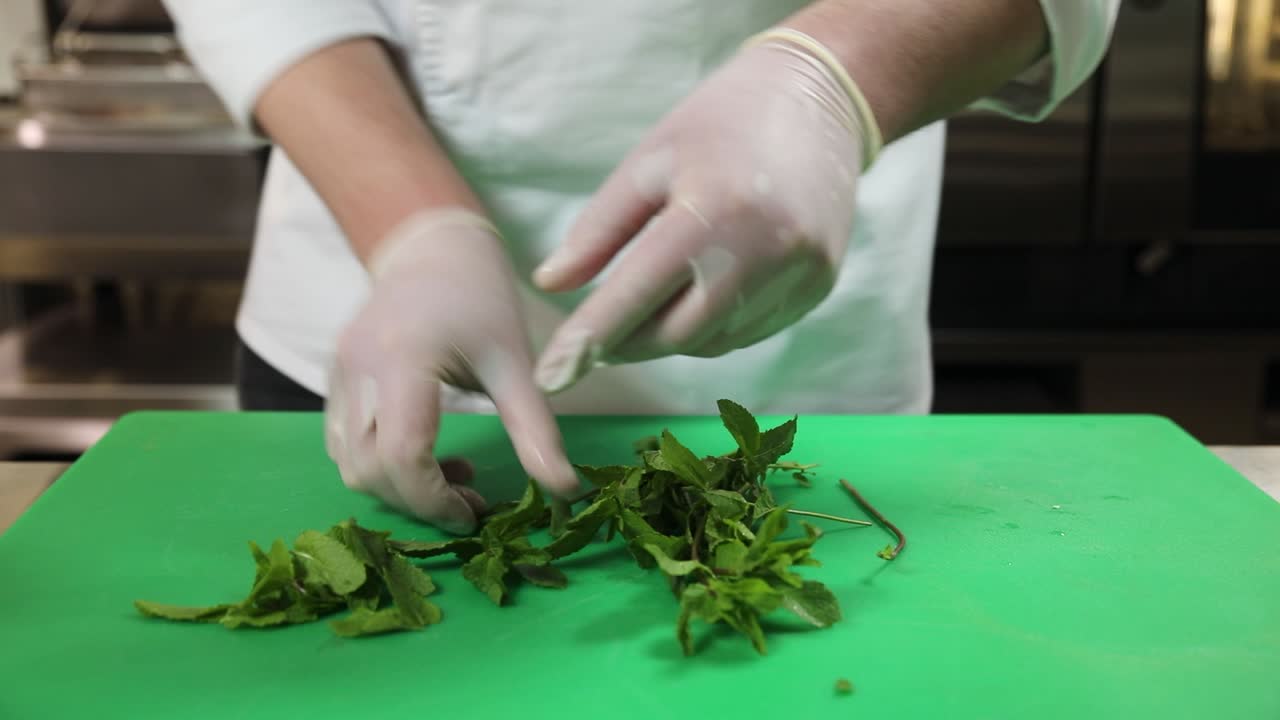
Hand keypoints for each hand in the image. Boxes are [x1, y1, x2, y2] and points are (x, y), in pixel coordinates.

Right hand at [325, 210, 579, 533]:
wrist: (433, 247)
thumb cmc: (481, 297)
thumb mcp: (515, 361)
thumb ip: (535, 428)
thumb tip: (566, 491)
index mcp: (404, 360)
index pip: (402, 454)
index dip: (434, 499)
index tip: (474, 515)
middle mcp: (358, 369)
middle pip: (369, 468)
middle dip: (418, 501)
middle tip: (471, 501)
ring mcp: (338, 373)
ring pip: (349, 463)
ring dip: (398, 487)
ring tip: (454, 476)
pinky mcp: (333, 378)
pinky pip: (342, 443)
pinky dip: (379, 466)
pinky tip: (425, 453)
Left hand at [531, 29, 877, 392]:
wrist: (817, 100)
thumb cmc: (717, 124)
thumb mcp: (648, 162)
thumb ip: (598, 230)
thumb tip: (550, 286)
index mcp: (713, 211)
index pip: (636, 295)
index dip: (589, 340)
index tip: (551, 378)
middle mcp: (765, 250)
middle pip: (679, 334)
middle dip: (630, 344)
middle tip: (597, 338)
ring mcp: (800, 273)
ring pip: (715, 340)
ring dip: (673, 335)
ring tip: (653, 302)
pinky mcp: (819, 284)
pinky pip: (751, 330)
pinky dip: (714, 325)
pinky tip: (701, 293)